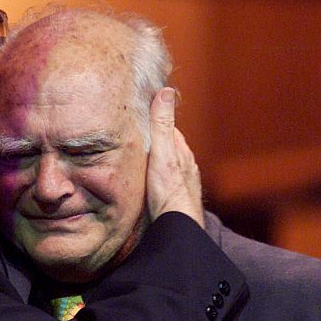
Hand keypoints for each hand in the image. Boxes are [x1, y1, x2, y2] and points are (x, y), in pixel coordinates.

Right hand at [146, 88, 203, 227]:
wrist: (176, 228)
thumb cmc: (169, 193)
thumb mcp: (162, 153)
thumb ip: (162, 125)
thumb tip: (165, 92)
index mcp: (181, 153)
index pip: (169, 130)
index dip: (156, 121)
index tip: (142, 113)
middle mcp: (185, 168)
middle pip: (168, 149)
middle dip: (155, 142)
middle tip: (136, 136)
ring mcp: (181, 185)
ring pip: (167, 168)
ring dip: (156, 163)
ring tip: (138, 159)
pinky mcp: (175, 201)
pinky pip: (164, 185)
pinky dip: (156, 180)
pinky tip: (148, 185)